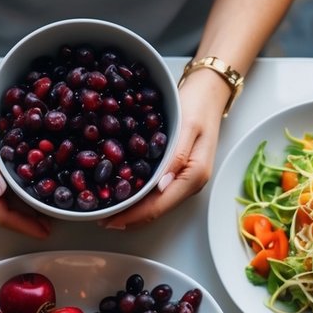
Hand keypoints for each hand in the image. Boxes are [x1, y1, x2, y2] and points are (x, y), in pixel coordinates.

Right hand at [0, 82, 50, 238]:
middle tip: (53, 225)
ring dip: (28, 213)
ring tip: (50, 214)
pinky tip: (40, 194)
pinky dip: (26, 198)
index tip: (43, 230)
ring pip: (7, 206)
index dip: (22, 224)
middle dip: (27, 223)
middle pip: (4, 214)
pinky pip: (10, 192)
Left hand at [102, 73, 230, 229]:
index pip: (158, 206)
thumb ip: (176, 157)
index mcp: (193, 176)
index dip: (133, 216)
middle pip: (156, 210)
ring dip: (133, 210)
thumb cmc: (199, 105)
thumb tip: (160, 186)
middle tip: (101, 219)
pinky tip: (124, 194)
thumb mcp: (187, 126)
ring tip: (108, 210)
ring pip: (156, 205)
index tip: (109, 220)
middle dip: (129, 217)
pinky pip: (157, 193)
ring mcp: (185, 181)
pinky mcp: (179, 174)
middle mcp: (190, 185)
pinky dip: (139, 198)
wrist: (210, 92)